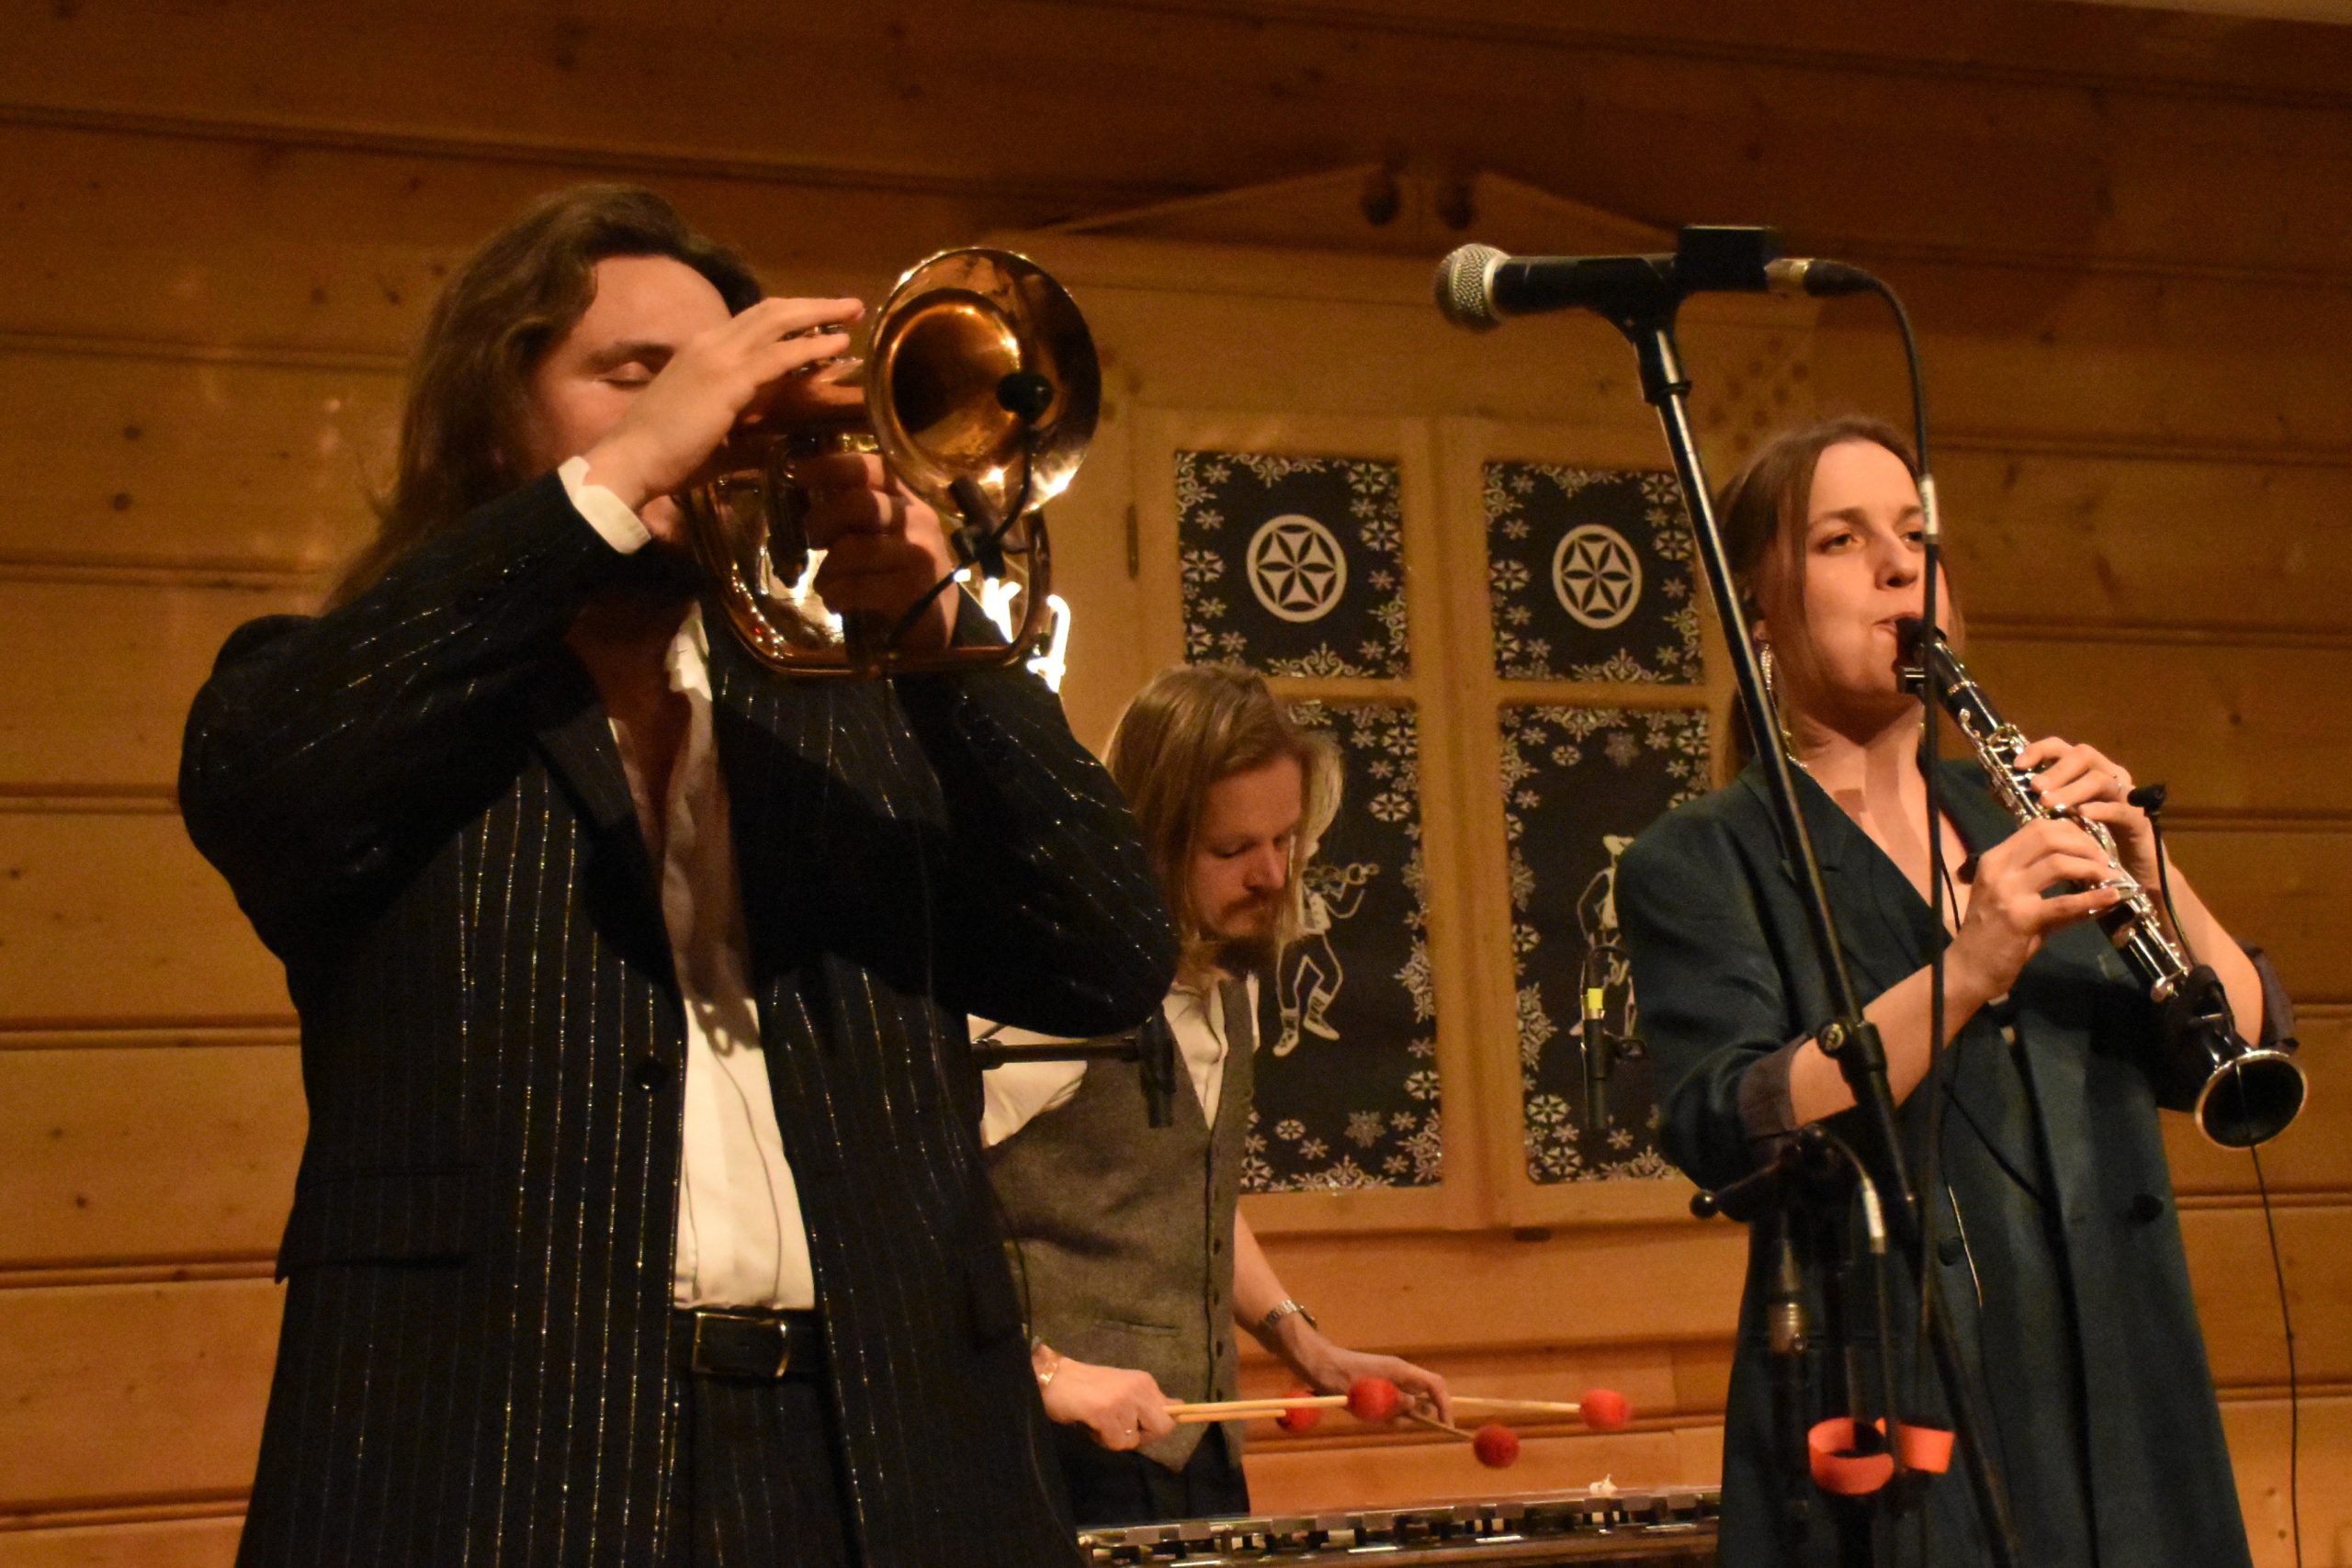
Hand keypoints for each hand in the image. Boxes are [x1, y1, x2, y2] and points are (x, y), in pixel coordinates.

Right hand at [580, 295, 865, 530]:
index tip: (819, 319)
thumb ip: (743, 426)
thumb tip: (775, 434)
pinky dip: (812, 347)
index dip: (789, 317)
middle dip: (812, 305)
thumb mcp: (709, 430)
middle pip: (770, 310)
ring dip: (820, 315)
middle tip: (848, 306)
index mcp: (701, 350)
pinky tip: (838, 346)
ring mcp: (718, 356)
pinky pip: (780, 356)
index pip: (752, 322)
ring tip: (853, 313)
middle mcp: (710, 343)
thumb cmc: (662, 455)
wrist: (628, 460)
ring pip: (778, 321)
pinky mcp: (729, 380)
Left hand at [795, 449, 960, 651]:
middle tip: (811, 540)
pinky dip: (835, 596)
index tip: (797, 472)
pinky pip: (855, 587)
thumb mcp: (882, 536)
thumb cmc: (898, 575)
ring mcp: (919, 555)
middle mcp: (917, 521)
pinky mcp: (913, 590)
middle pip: (859, 503)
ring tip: (827, 584)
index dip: (831, 466)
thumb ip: (854, 515)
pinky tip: (837, 602)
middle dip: (822, 521)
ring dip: (827, 571)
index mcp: (907, 501)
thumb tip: (807, 499)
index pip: (871, 468)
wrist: (937, 624)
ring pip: (852, 549)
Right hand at [1036, 1353, 1176, 1451]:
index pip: (1173, 1410)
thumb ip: (1146, 1403)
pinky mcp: (1106, 1413)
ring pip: (1134, 1440)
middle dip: (1142, 1437)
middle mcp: (1139, 1388)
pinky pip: (1116, 1442)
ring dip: (1115, 1438)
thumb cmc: (1087, 1387)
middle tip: (1120, 1429)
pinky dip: (1102, 1439)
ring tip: (1099, 1421)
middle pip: (1162, 1428)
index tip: (1142, 1428)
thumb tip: (1178, 1410)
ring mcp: (1123, 1400)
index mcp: (1145, 1381)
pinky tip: (1091, 1424)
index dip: (1160, 1427)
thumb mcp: (1123, 1389)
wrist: (1054, 1378)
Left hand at [1290, 1338, 1452, 1426]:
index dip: (1445, 1405)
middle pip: (1423, 1395)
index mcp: (1400, 1370)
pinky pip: (1392, 1403)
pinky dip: (1385, 1413)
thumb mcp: (1368, 1395)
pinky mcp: (1380, 1385)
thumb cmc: (1341, 1377)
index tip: (1445, 1426)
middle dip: (1416, 1414)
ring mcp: (1390, 1378)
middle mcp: (1400, 1372)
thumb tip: (1416, 1407)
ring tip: (1372, 1414)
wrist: (1318, 1364)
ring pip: (1407, 1402)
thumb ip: (1394, 1403)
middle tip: (1395, 1423)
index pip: (1435, 1385)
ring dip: (1397, 1415)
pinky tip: (1366, 1411)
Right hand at [1946, 816, 2126, 998]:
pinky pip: (2064, 903)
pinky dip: (2093, 897)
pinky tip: (2112, 897)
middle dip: (2085, 844)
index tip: (2091, 844)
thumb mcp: (2016, 901)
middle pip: (2049, 837)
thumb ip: (2049, 888)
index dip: (2071, 829)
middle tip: (2105, 860)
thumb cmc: (1993, 935)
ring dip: (2092, 867)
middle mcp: (1998, 869)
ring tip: (2110, 876)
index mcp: (1994, 860)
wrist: (1969, 968)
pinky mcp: (2021, 918)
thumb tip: (2095, 882)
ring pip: (2058, 863)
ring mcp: (2007, 892)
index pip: (2037, 827)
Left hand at [2014, 735, 2159, 887]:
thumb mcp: (2054, 818)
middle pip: (2084, 755)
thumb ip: (2029, 801)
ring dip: (2073, 789)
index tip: (2018, 765)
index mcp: (2083, 771)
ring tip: (2050, 804)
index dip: (2039, 751)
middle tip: (2036, 788)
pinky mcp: (2137, 819)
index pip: (2061, 748)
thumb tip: (1995, 788)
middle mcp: (2106, 775)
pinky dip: (2101, 809)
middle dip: (2057, 770)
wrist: (2123, 875)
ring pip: (2101, 779)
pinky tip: (2082, 815)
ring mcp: (2125, 794)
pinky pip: (2121, 808)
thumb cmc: (2085, 841)